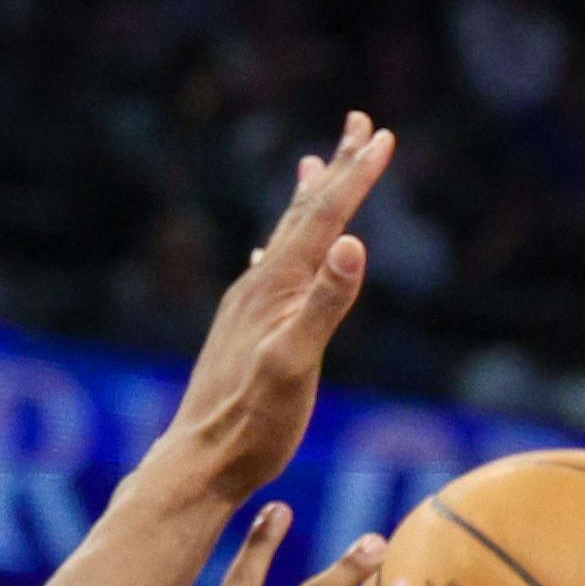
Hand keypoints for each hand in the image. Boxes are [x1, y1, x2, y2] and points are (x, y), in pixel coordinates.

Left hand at [155, 114, 396, 501]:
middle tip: (361, 121)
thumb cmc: (252, 423)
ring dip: (307, 200)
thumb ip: (325, 304)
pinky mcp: (242, 331)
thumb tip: (352, 243)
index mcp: (277, 285)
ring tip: (315, 163)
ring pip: (284, 238)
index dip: (357, 176)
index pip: (325, 217)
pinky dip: (281, 248)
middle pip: (304, 213)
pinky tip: (271, 254)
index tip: (385, 135)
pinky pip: (267, 272)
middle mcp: (259, 285)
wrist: (199, 464)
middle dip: (339, 167)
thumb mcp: (295, 363)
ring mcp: (247, 306)